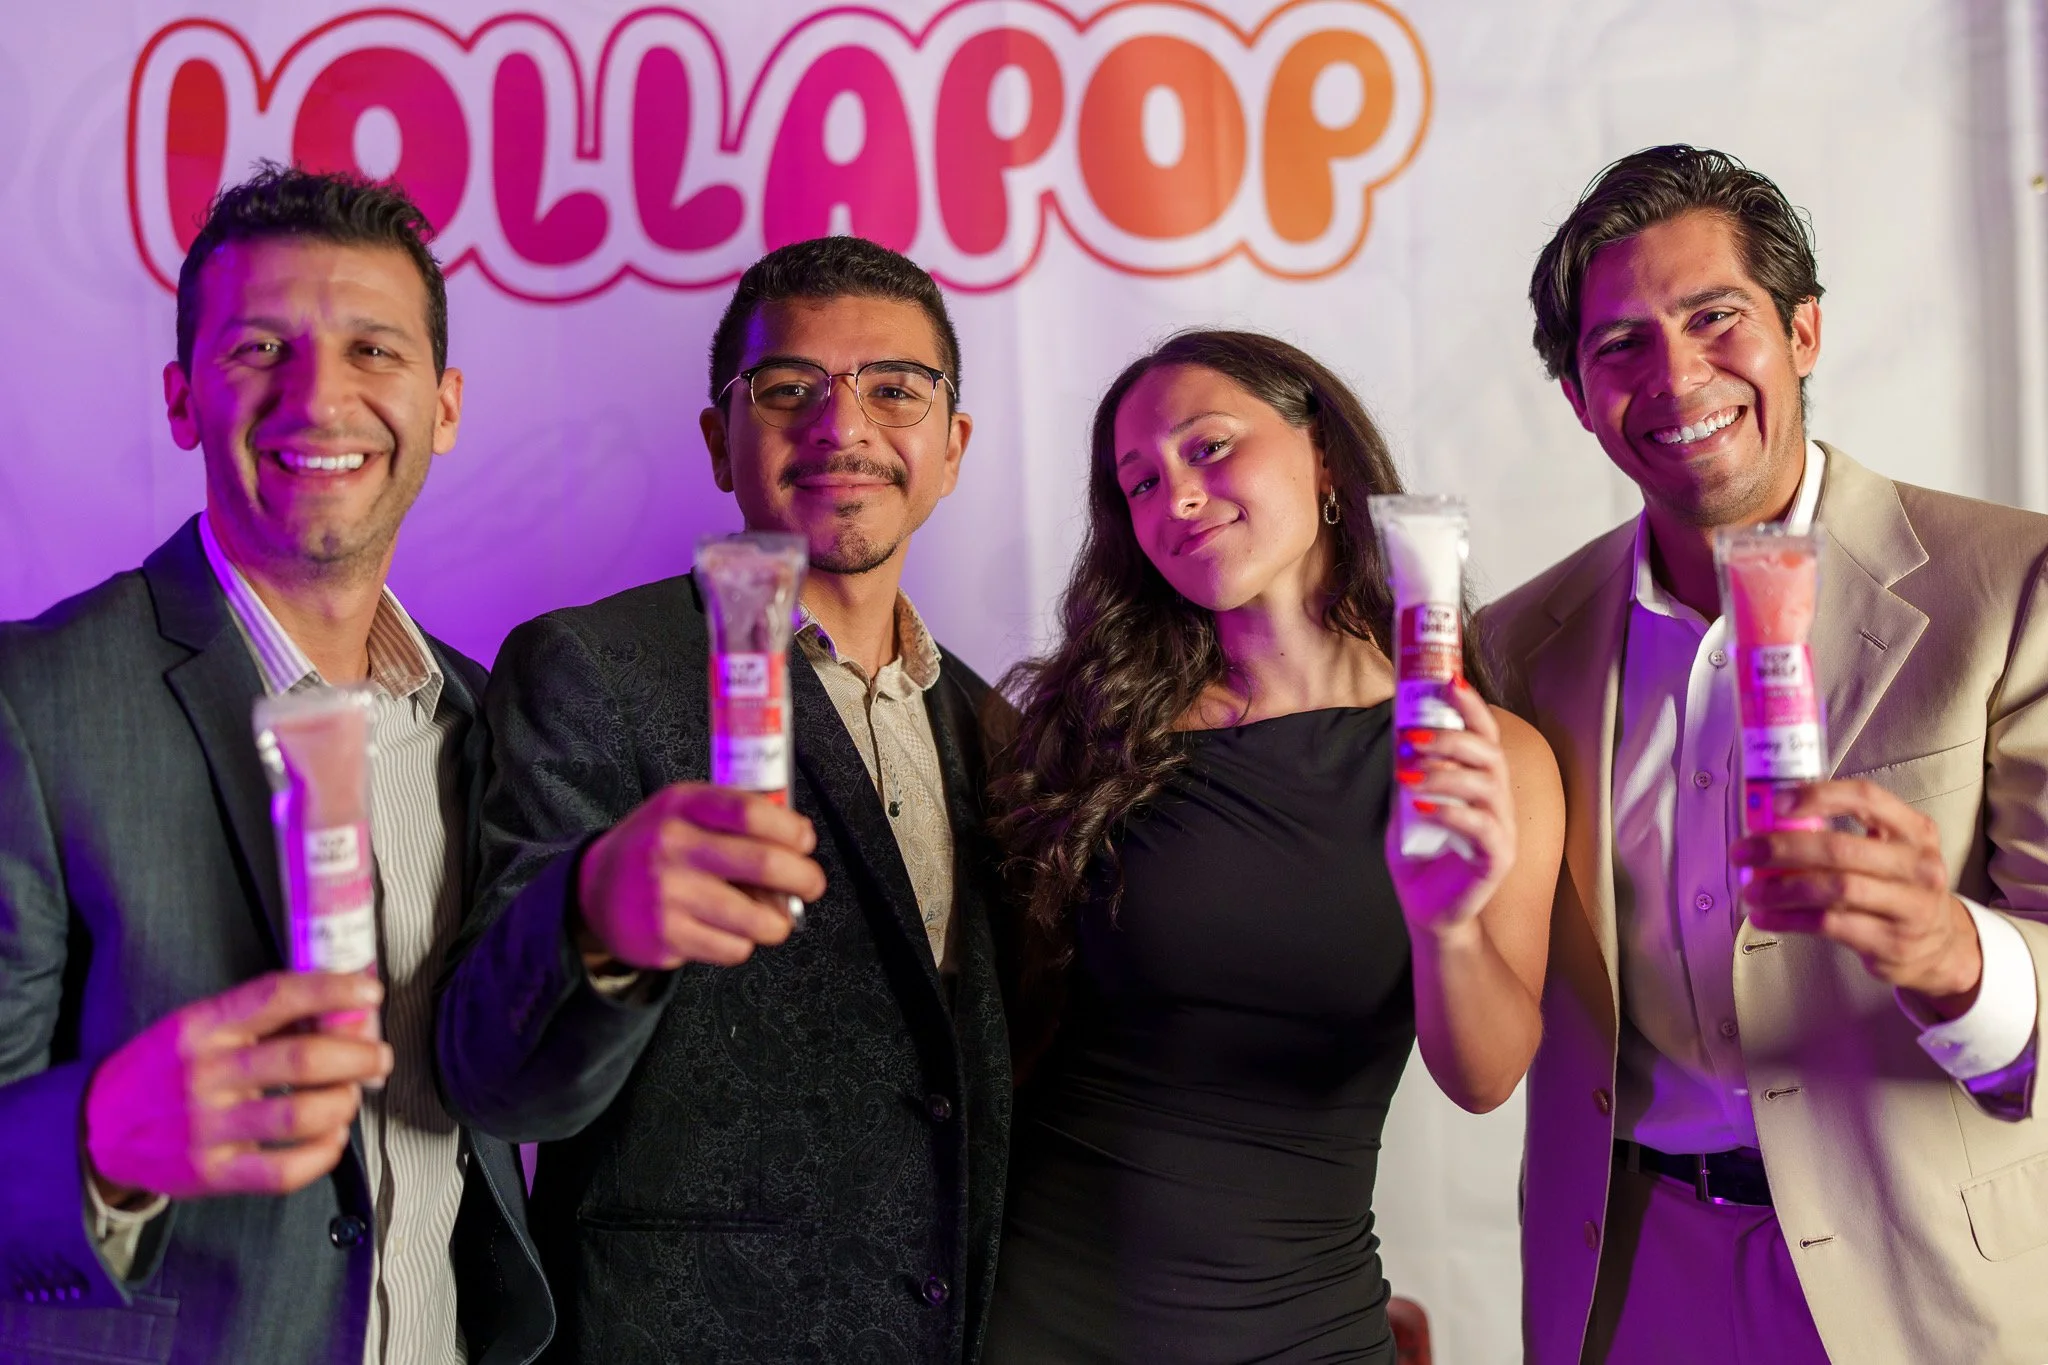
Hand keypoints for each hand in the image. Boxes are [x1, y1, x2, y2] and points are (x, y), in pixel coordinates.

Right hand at [83, 971, 393, 1203]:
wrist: (94, 1129)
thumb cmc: (162, 1072)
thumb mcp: (199, 1027)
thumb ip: (263, 1018)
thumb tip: (341, 1010)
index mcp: (203, 1027)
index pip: (276, 996)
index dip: (332, 990)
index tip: (370, 991)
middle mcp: (205, 1074)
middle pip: (302, 1059)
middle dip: (357, 1055)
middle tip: (379, 1055)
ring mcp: (207, 1127)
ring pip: (301, 1115)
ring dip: (343, 1103)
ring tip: (350, 1096)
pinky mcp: (212, 1173)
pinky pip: (284, 1170)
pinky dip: (323, 1155)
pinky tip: (331, 1139)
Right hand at [577, 783, 826, 970]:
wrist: (594, 890)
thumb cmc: (657, 847)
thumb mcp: (684, 811)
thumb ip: (735, 817)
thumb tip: (800, 840)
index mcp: (682, 806)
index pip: (751, 812)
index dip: (791, 829)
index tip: (805, 841)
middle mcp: (672, 846)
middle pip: (763, 863)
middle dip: (804, 878)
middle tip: (812, 885)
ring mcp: (668, 894)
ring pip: (755, 917)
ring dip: (778, 921)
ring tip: (775, 917)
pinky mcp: (666, 937)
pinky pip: (733, 947)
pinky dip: (743, 942)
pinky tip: (730, 930)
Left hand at [1386, 681, 1517, 940]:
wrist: (1426, 911)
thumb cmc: (1420, 856)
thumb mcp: (1406, 806)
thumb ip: (1408, 774)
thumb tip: (1399, 734)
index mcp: (1480, 783)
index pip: (1486, 736)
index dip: (1472, 706)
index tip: (1449, 681)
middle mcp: (1497, 801)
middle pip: (1489, 754)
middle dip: (1450, 738)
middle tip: (1410, 738)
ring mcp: (1502, 829)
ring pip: (1487, 785)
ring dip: (1444, 773)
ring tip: (1409, 776)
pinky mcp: (1498, 857)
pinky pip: (1482, 826)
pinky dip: (1450, 812)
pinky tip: (1420, 808)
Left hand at [1732, 779, 1981, 1015]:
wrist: (1939, 946)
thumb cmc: (1898, 889)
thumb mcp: (1888, 852)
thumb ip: (1843, 834)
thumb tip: (1772, 819)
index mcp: (1914, 830)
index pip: (1866, 798)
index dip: (1818, 796)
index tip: (1775, 803)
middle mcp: (1918, 865)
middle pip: (1839, 849)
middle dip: (1782, 848)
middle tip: (1744, 851)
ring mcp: (1910, 906)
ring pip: (1832, 889)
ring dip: (1780, 889)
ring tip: (1751, 890)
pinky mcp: (1891, 941)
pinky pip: (1828, 925)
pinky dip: (1788, 920)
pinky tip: (1765, 918)